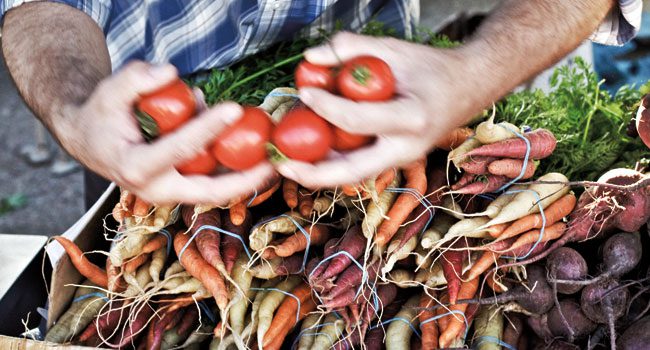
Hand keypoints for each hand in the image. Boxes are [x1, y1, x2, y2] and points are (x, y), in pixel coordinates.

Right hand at [54, 61, 275, 203]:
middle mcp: (156, 189)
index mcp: (135, 168)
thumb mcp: (109, 90)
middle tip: (275, 162)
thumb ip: (136, 78)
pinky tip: (258, 154)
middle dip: (245, 180)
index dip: (207, 129)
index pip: (179, 150)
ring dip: (247, 178)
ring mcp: (171, 193)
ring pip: (216, 192)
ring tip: (275, 158)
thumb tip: (172, 73)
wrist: (91, 141)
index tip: (234, 108)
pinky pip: (213, 182)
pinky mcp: (182, 188)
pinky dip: (235, 170)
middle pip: (209, 192)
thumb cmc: (101, 115)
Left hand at [276, 32, 482, 187]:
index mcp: (412, 118)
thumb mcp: (395, 49)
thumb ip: (353, 48)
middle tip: (282, 166)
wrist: (469, 88)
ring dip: (320, 173)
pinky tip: (311, 152)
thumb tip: (311, 58)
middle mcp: (407, 148)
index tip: (304, 93)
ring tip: (288, 163)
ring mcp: (402, 159)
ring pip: (354, 175)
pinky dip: (334, 162)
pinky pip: (361, 166)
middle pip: (353, 172)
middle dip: (314, 174)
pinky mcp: (396, 160)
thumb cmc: (433, 68)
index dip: (327, 107)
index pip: (359, 120)